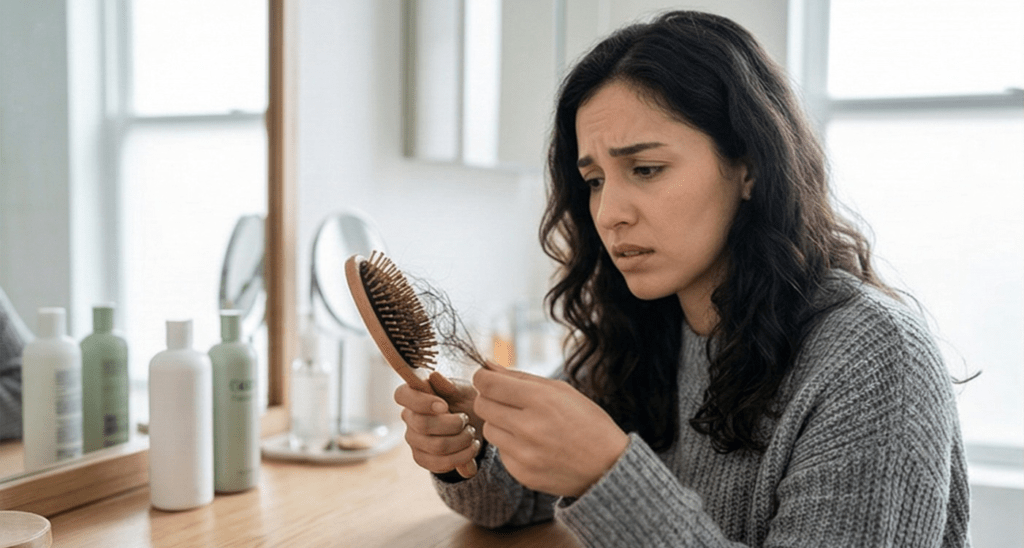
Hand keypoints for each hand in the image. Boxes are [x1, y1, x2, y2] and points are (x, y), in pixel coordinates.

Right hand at [394, 371, 483, 476]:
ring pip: (435, 446)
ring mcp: (413, 440)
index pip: (402, 395)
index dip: (422, 402)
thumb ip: (449, 385)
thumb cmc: (464, 402)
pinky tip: (471, 447)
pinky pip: (439, 464)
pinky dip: (461, 457)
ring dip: (461, 441)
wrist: (475, 425)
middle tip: (466, 420)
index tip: (445, 406)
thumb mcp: (462, 389)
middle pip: (422, 425)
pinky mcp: (422, 459)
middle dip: (452, 424)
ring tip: (472, 434)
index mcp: (413, 395)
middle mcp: (409, 418)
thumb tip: (434, 376)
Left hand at [472, 363, 628, 497]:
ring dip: (500, 423)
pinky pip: (501, 452)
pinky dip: (511, 446)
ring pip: (488, 429)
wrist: (608, 467)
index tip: (488, 379)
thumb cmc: (586, 422)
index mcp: (540, 400)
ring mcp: (524, 454)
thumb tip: (488, 366)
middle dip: (489, 398)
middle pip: (482, 405)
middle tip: (507, 401)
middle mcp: (529, 427)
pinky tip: (533, 446)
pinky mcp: (521, 473)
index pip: (487, 383)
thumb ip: (520, 377)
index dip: (483, 377)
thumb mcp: (561, 390)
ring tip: (524, 425)